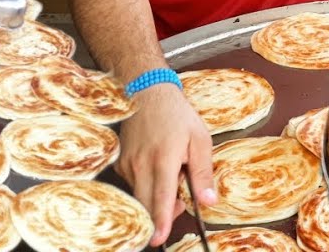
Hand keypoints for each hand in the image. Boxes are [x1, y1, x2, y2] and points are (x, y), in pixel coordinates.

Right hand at [114, 84, 215, 246]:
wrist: (148, 92)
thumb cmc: (176, 115)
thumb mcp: (200, 140)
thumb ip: (203, 173)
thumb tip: (208, 201)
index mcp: (164, 158)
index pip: (161, 198)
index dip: (161, 221)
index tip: (159, 239)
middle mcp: (141, 164)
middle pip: (146, 203)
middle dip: (161, 214)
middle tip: (179, 203)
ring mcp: (128, 164)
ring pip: (140, 195)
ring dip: (156, 197)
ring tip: (172, 174)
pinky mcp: (121, 163)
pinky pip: (134, 185)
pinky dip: (147, 185)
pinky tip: (157, 168)